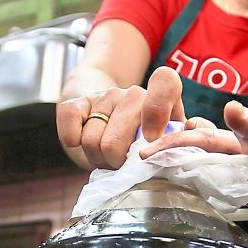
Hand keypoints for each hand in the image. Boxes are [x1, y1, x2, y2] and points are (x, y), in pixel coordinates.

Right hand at [57, 66, 185, 168]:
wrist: (110, 121)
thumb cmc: (143, 141)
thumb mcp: (167, 144)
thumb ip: (174, 145)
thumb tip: (178, 143)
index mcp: (164, 100)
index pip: (166, 84)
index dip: (156, 112)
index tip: (149, 138)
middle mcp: (135, 93)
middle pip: (115, 142)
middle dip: (114, 163)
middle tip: (122, 163)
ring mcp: (106, 97)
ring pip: (91, 142)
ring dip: (97, 158)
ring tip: (107, 155)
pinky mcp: (79, 101)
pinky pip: (70, 120)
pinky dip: (73, 140)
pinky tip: (81, 141)